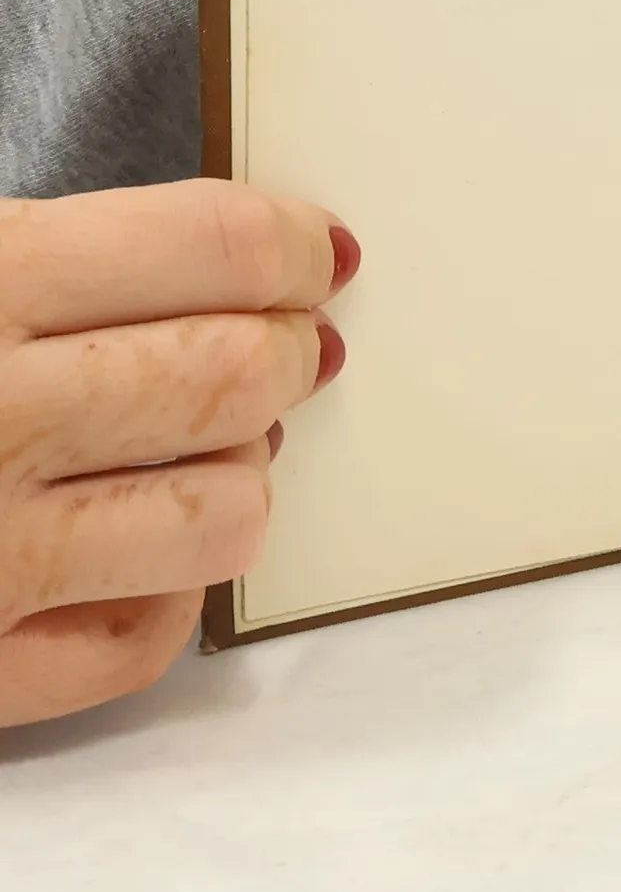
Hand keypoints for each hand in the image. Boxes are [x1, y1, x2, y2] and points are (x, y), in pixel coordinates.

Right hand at [0, 181, 354, 727]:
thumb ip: (43, 253)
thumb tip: (232, 252)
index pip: (214, 244)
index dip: (286, 244)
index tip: (306, 254)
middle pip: (238, 372)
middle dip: (287, 349)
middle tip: (284, 340)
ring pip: (223, 513)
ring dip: (244, 470)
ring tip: (211, 442)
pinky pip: (138, 647)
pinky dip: (167, 593)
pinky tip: (131, 546)